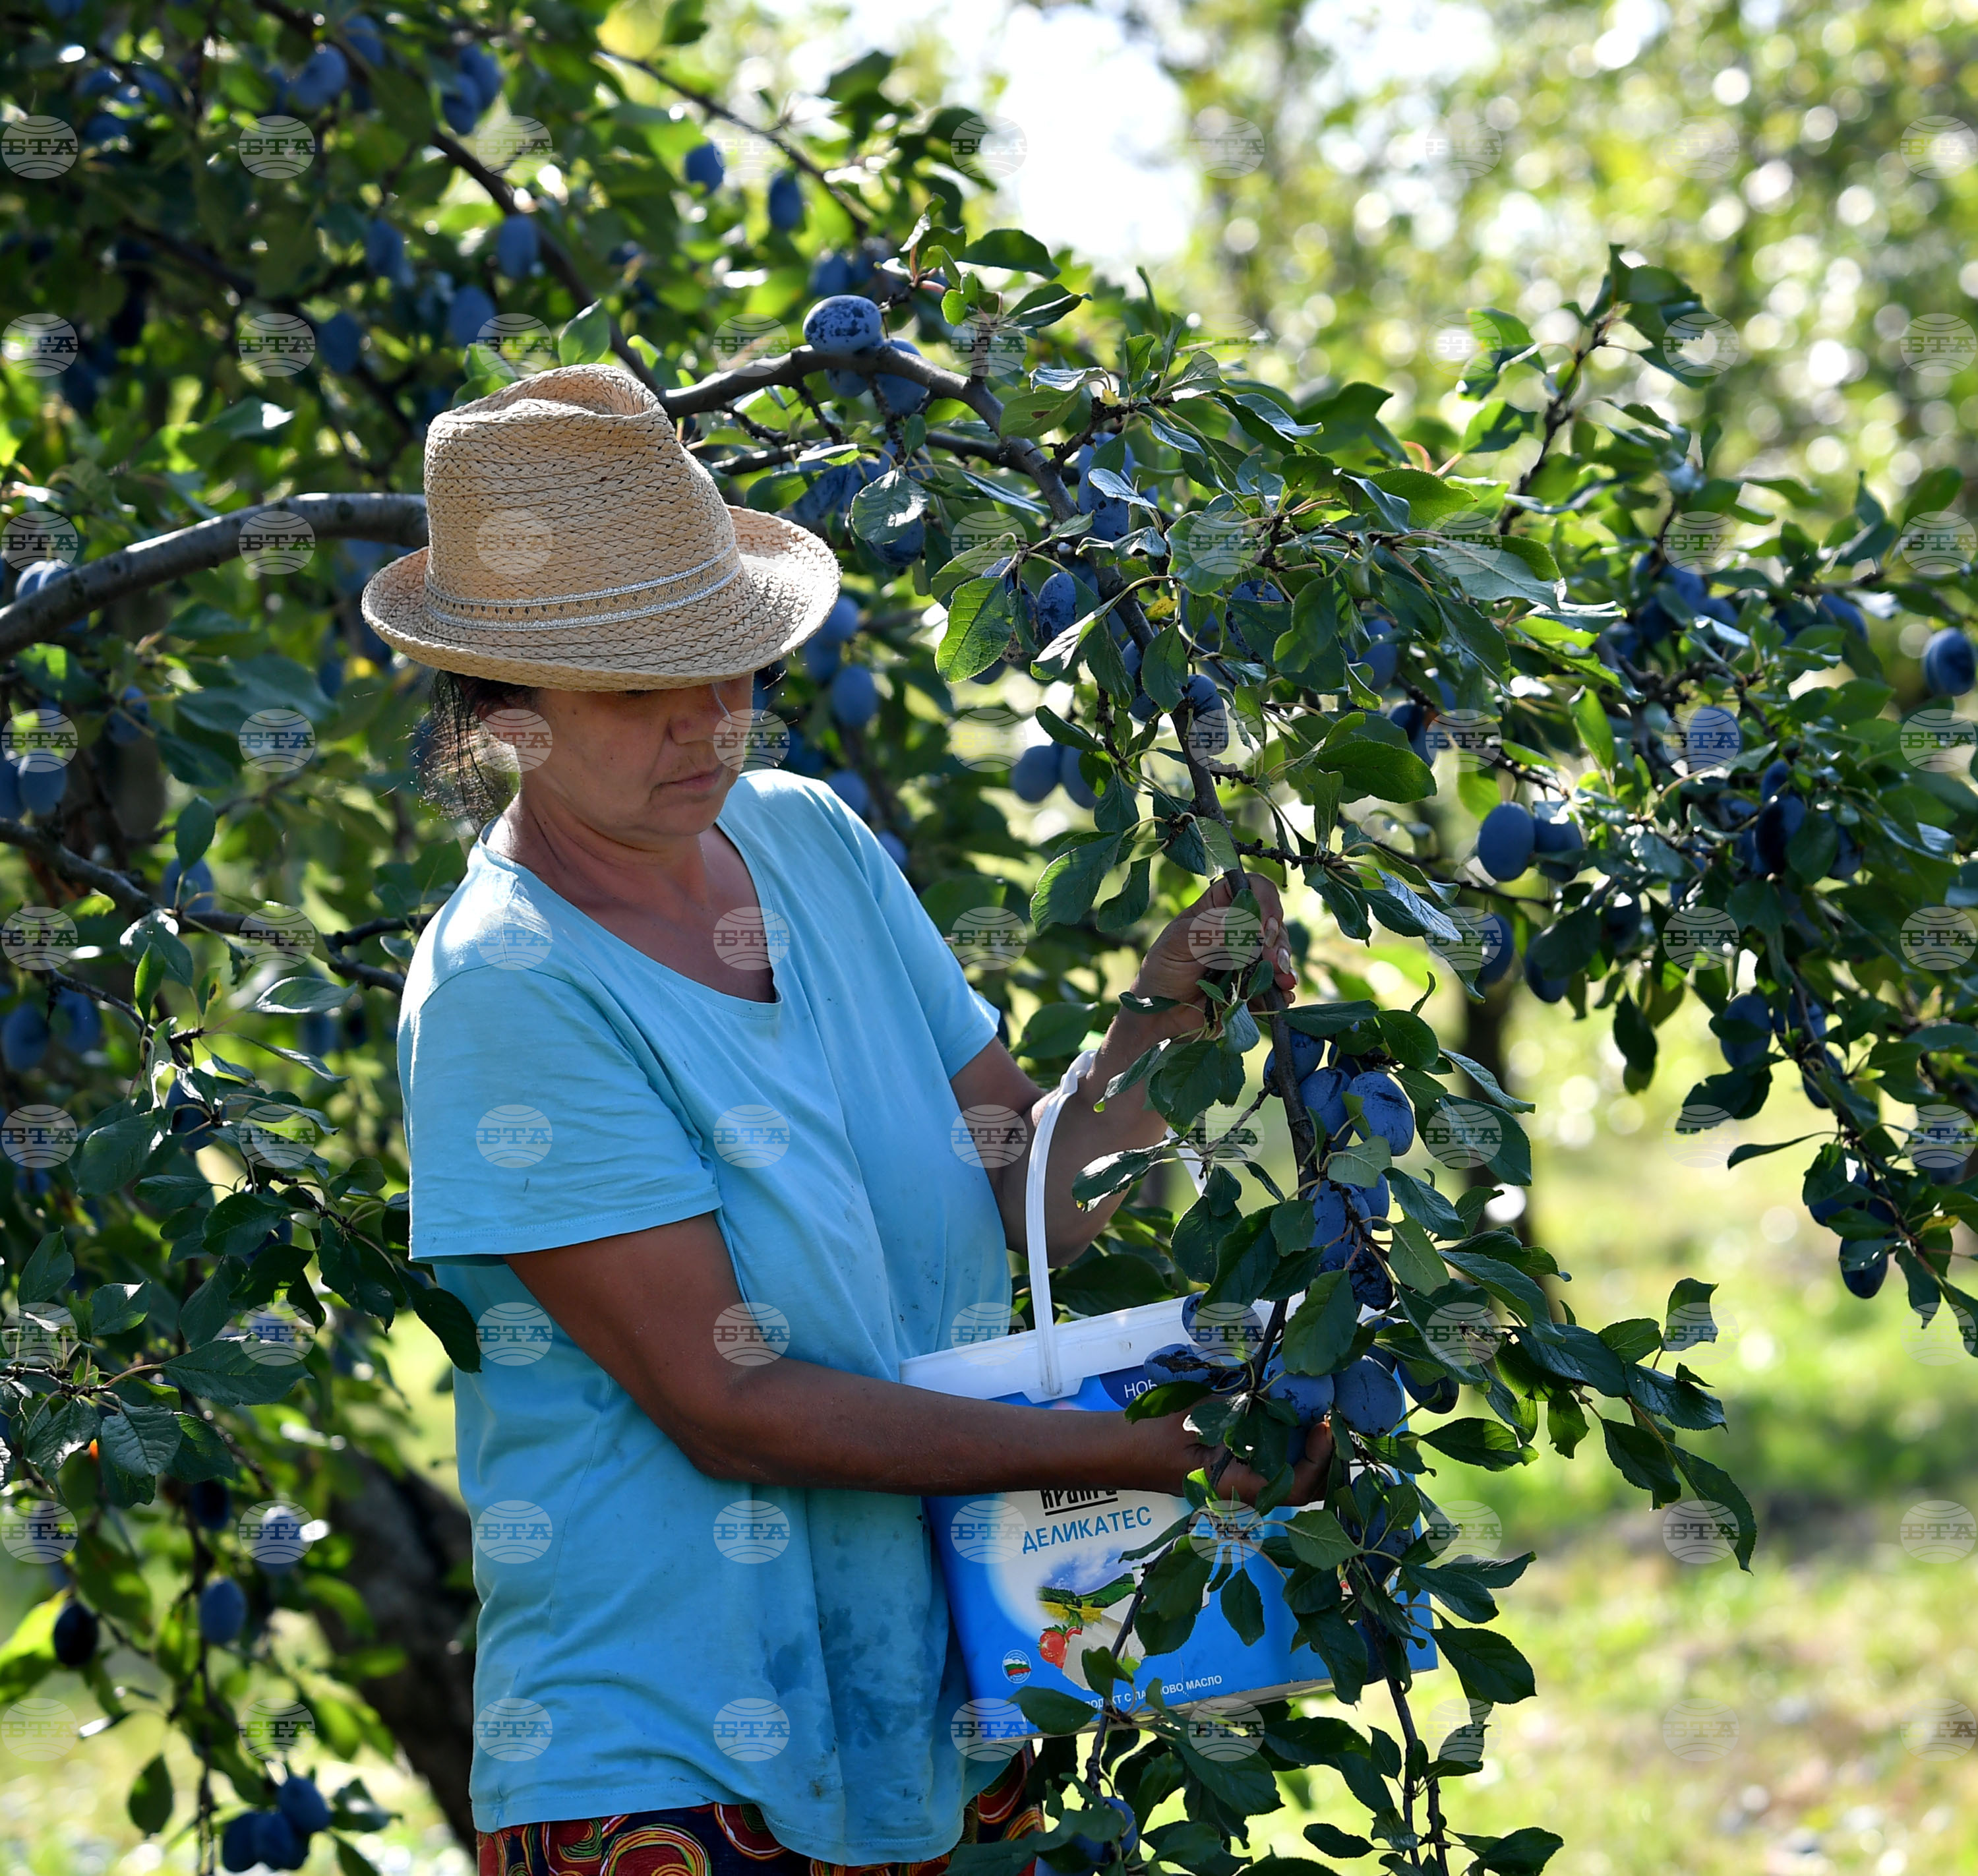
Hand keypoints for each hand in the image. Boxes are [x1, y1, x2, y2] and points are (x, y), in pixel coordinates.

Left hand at [1132, 871, 1297, 1013]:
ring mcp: (1250, 956)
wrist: (1163, 1013)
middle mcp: (1239, 928)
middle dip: (1277, 938)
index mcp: (1218, 907)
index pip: (1250, 887)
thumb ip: (1207, 930)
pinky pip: (1277, 982)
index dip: (1263, 900)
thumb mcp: (1176, 943)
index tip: (1262, 926)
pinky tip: (1282, 995)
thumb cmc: (1164, 969)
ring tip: (1282, 979)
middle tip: (1272, 959)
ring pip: (1280, 950)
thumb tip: (1242, 922)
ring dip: (1285, 963)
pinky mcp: (1255, 982)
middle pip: (1272, 920)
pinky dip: (1282, 989)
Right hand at [1134, 1406, 1334, 1505]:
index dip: (1318, 1460)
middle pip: (1304, 1484)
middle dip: (1324, 1452)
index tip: (1323, 1423)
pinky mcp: (1241, 1467)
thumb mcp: (1192, 1418)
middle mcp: (1247, 1491)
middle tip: (1328, 1410)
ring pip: (1295, 1473)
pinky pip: (1279, 1460)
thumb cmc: (1152, 1437)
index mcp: (1235, 1488)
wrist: (1125, 1450)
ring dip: (1313, 1446)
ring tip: (1319, 1407)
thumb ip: (1233, 1410)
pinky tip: (1297, 1411)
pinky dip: (1294, 1438)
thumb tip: (1278, 1393)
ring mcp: (1245, 1481)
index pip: (1293, 1488)